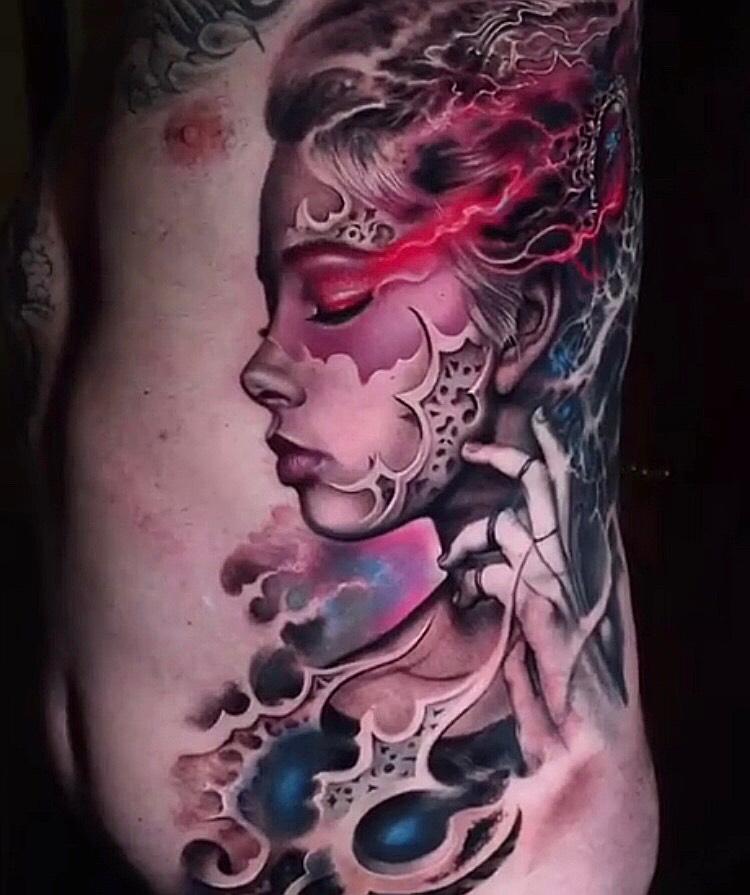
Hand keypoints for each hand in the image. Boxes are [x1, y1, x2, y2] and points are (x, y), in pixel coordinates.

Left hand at [439, 411, 608, 761]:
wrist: (594, 741)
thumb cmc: (572, 686)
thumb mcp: (550, 621)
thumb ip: (528, 586)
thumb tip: (493, 561)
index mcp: (598, 559)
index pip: (578, 490)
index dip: (555, 453)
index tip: (535, 425)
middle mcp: (587, 562)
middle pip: (547, 487)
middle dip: (510, 457)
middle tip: (475, 449)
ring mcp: (566, 582)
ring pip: (510, 526)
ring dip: (473, 540)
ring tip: (456, 560)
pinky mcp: (543, 605)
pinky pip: (495, 572)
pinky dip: (476, 582)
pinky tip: (470, 598)